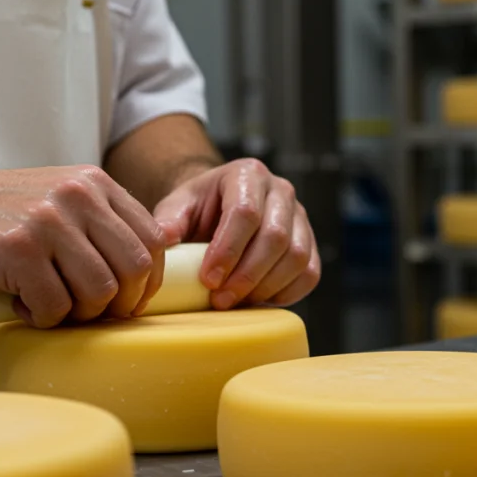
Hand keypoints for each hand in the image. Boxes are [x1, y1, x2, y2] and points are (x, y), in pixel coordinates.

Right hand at [0, 165, 165, 327]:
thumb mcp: (58, 199)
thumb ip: (97, 224)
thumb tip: (138, 277)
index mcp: (94, 184)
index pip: (151, 239)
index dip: (147, 280)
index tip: (129, 300)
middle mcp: (77, 196)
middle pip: (133, 268)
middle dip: (118, 304)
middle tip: (89, 313)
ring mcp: (48, 222)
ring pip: (99, 292)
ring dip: (77, 315)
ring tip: (50, 307)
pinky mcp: (18, 250)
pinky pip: (55, 307)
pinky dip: (41, 319)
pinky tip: (21, 305)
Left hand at [153, 158, 319, 309]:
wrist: (220, 210)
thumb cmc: (199, 209)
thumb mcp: (178, 206)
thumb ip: (170, 220)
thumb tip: (166, 238)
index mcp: (247, 174)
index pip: (246, 212)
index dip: (228, 250)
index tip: (208, 280)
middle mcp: (281, 191)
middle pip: (276, 236)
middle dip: (246, 274)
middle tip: (219, 299)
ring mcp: (300, 217)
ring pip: (297, 257)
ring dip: (265, 287)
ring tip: (235, 301)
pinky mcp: (310, 243)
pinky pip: (309, 273)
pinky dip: (286, 293)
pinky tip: (257, 300)